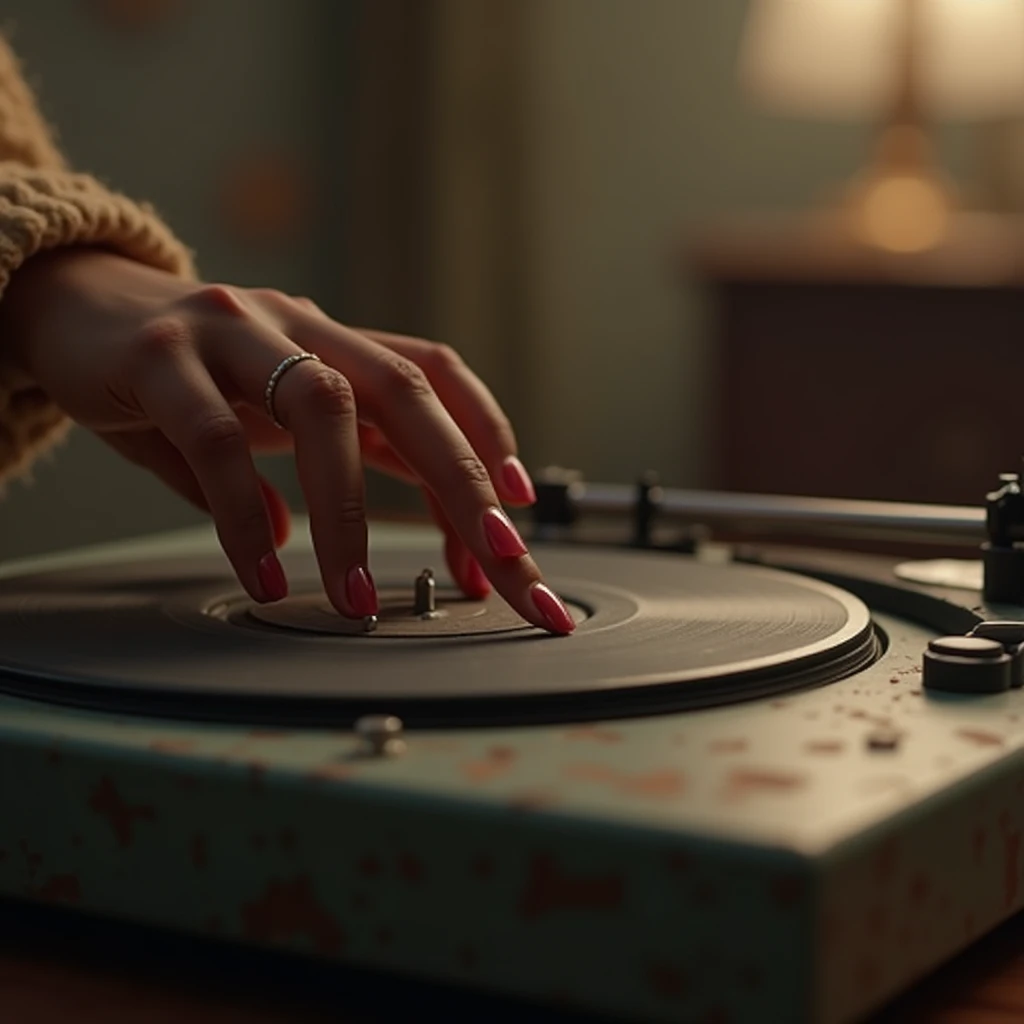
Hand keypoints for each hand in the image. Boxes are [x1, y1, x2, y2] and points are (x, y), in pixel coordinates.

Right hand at [0, 249, 574, 633]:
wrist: (72, 304)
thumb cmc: (188, 368)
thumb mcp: (270, 409)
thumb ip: (322, 460)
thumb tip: (333, 536)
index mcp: (335, 343)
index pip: (434, 377)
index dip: (487, 432)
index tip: (521, 509)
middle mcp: (299, 327)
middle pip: (405, 392)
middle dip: (462, 479)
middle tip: (499, 558)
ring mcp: (232, 334)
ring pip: (320, 408)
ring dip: (351, 514)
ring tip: (360, 599)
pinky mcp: (159, 359)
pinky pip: (214, 443)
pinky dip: (246, 516)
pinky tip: (265, 574)